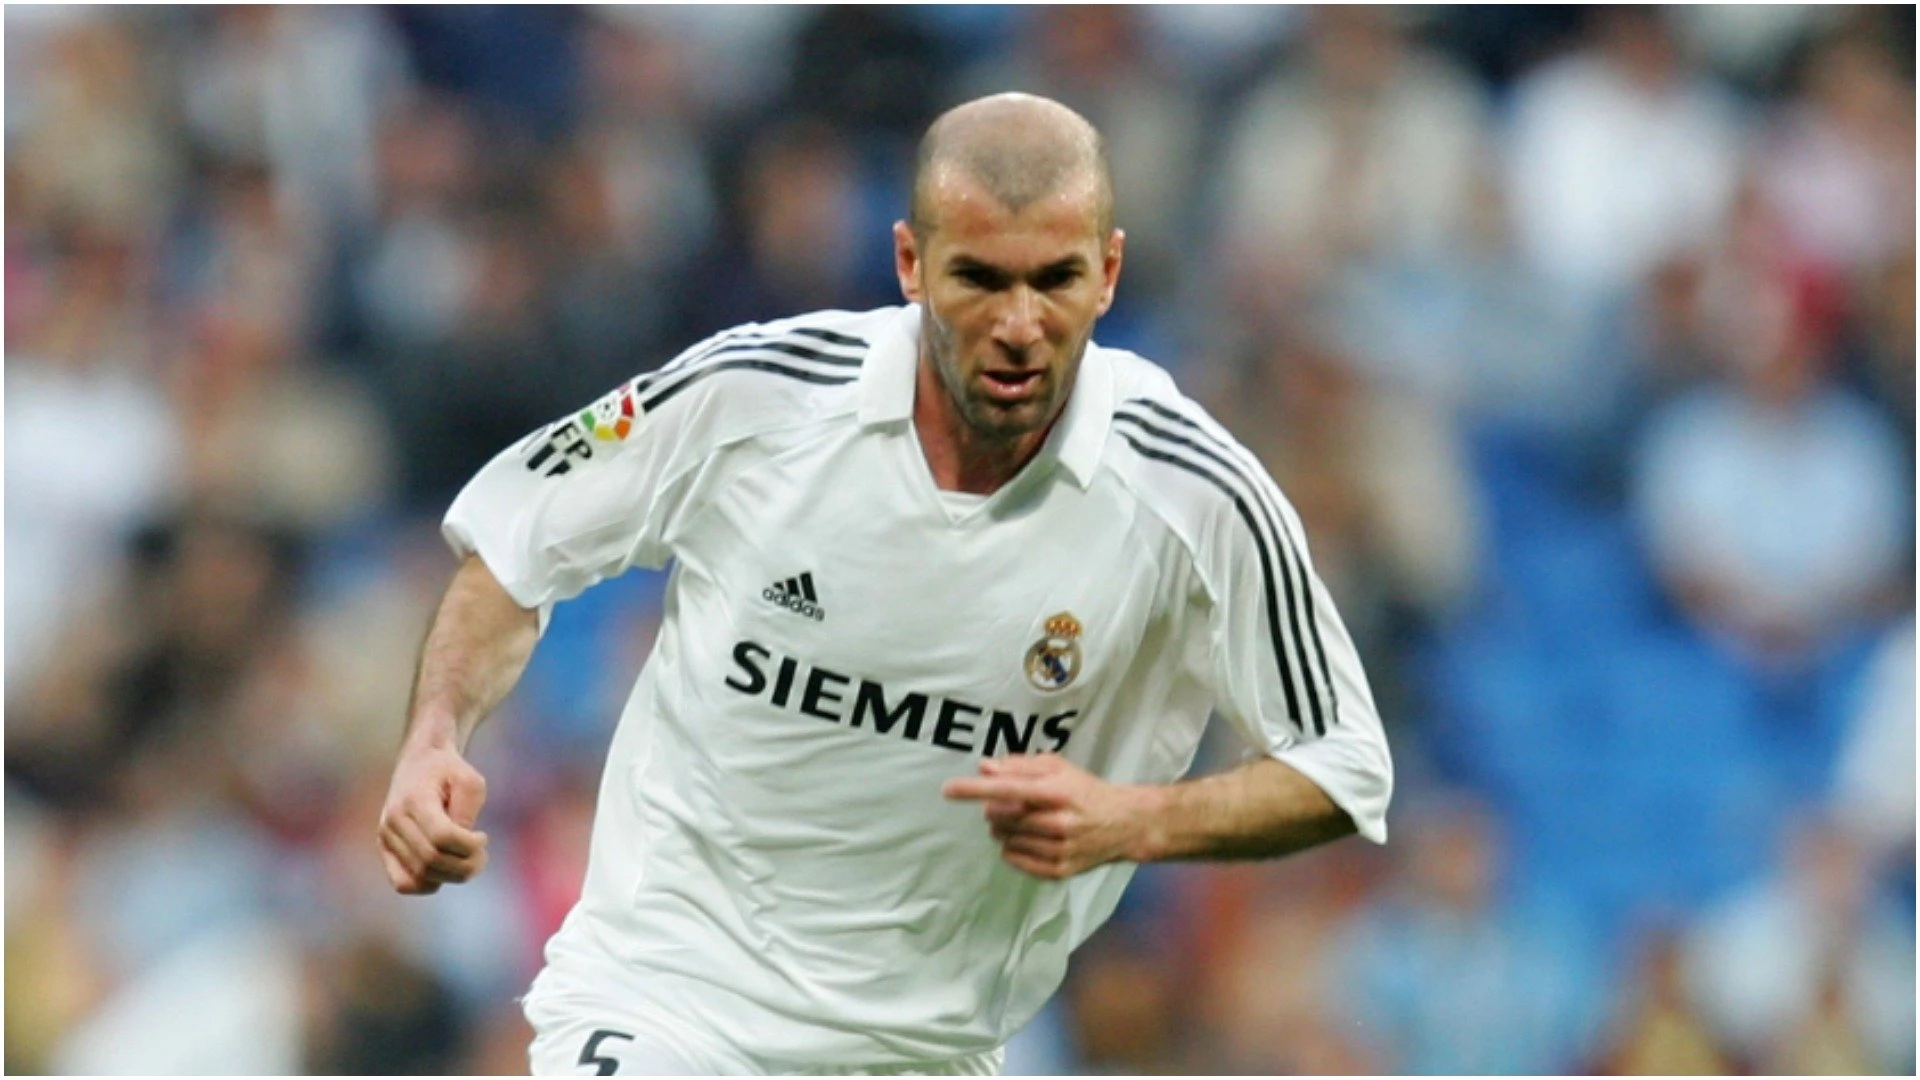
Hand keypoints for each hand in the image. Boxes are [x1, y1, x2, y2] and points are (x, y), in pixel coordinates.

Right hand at [378, 737, 488, 894]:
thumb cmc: (450, 771)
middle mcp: (394, 820)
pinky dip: (429, 884)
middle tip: (482, 854)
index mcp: (414, 799)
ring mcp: (386, 836)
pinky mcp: (385, 848)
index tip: (483, 837)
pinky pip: (404, 883)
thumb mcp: (471, 781)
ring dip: (451, 876)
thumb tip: (462, 846)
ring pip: (419, 876)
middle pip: (431, 860)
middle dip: (465, 865)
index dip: (469, 845)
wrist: (420, 761)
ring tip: (469, 861)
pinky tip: (447, 868)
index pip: (441, 837)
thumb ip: (467, 812)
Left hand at [942, 753, 1157, 878]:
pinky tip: (1026, 839)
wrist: (1124, 824)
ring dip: (1003, 829)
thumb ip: (1019, 766)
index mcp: (1056, 791)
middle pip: (1000, 817)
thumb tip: (984, 767)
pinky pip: (1015, 860)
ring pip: (1005, 839)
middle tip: (1007, 805)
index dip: (974, 789)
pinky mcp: (1059, 871)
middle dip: (993, 809)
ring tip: (1022, 821)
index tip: (948, 789)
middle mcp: (1058, 822)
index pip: (1007, 789)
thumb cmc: (1084, 790)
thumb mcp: (1057, 767)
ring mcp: (1059, 849)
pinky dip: (1012, 848)